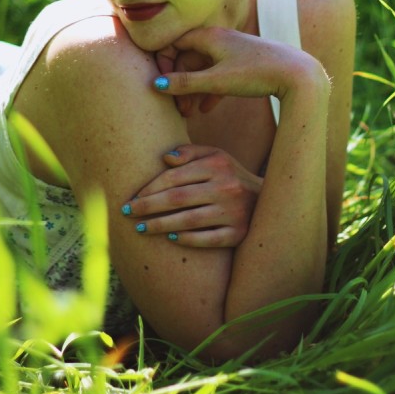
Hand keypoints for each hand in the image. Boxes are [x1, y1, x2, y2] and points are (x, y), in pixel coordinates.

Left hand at [120, 144, 262, 246]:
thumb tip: (165, 159)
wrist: (267, 200)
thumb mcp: (215, 156)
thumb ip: (190, 153)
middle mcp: (226, 187)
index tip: (132, 197)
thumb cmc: (230, 175)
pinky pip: (207, 239)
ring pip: (188, 221)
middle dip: (148, 207)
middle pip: (177, 199)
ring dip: (160, 226)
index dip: (149, 188)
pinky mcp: (238, 233)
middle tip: (127, 213)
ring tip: (141, 229)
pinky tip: (171, 239)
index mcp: (217, 165)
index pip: (175, 176)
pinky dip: (187, 239)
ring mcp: (234, 212)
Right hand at [154, 27, 326, 102]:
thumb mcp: (218, 81)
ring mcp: (231, 50)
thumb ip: (186, 83)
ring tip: (189, 113)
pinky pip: (218, 74)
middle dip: (179, 83)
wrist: (297, 74)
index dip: (164, 64)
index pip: (174, 43)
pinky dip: (209, 90)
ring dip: (193, 90)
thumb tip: (156, 84)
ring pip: (202, 69)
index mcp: (209, 36)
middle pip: (187, 58)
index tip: (163, 86)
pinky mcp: (242, 63)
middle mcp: (218, 38)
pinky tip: (207, 110)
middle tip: (177, 108)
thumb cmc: (256, 73)